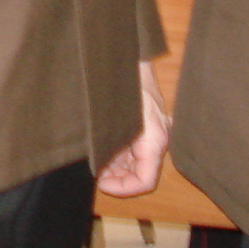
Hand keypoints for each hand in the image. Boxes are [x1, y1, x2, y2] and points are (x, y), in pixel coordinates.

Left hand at [96, 60, 169, 197]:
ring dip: (113, 167)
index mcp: (154, 142)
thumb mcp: (116, 118)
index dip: (123, 188)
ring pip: (133, 163)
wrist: (131, 59)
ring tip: (92, 162)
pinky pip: (131, 149)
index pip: (145, 181)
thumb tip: (96, 167)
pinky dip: (115, 154)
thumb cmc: (125, 85)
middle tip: (93, 172)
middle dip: (115, 177)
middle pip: (138, 174)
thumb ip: (108, 144)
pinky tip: (98, 149)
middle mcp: (156, 141)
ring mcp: (150, 134)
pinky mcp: (143, 128)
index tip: (101, 183)